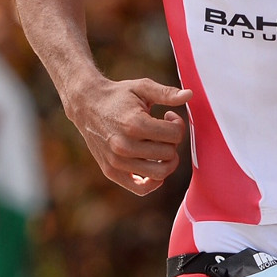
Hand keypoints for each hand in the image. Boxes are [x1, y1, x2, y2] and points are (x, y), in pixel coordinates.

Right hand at [69, 77, 192, 195]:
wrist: (86, 105)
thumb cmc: (118, 95)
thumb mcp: (142, 87)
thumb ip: (166, 93)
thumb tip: (190, 95)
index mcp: (134, 124)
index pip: (174, 135)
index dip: (177, 125)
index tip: (168, 116)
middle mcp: (124, 146)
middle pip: (169, 155)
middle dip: (171, 142)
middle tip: (162, 130)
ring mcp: (117, 161)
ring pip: (159, 173)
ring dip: (166, 160)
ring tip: (159, 146)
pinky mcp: (111, 171)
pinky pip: (141, 189)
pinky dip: (153, 182)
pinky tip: (154, 164)